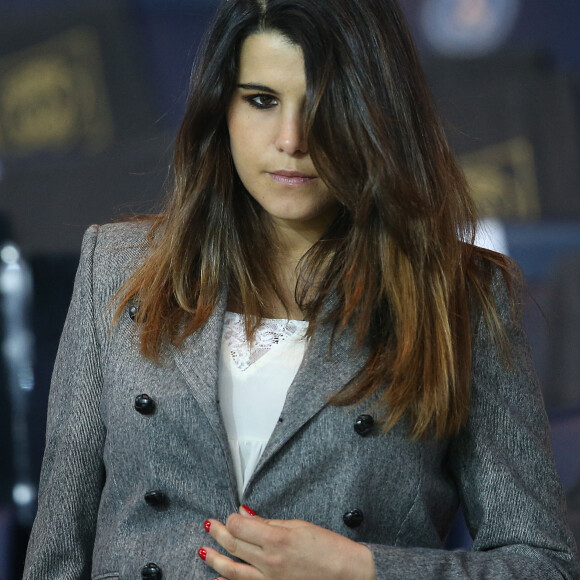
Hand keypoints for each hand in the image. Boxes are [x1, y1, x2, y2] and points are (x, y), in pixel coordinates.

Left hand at [198, 505, 376, 579]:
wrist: (348, 575)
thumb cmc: (329, 547)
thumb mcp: (299, 526)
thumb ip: (269, 522)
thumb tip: (246, 514)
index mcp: (276, 539)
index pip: (239, 527)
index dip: (232, 519)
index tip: (231, 515)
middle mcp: (269, 561)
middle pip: (233, 546)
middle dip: (218, 534)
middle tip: (209, 526)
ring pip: (233, 570)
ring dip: (215, 559)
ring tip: (203, 551)